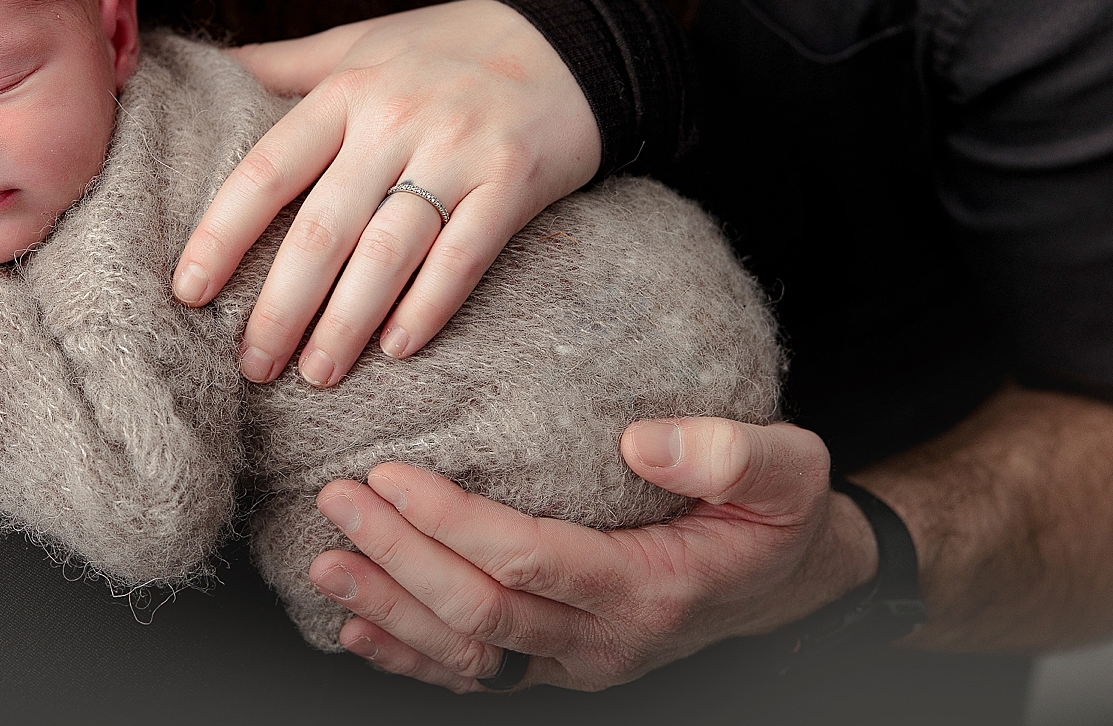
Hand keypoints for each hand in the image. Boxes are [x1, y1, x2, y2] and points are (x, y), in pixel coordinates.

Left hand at [174, 0, 600, 386]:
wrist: (570, 37)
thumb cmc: (445, 47)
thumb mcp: (358, 43)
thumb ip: (283, 66)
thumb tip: (203, 75)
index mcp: (346, 92)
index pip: (267, 170)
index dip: (222, 233)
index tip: (188, 291)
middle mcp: (395, 120)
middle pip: (323, 227)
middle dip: (281, 305)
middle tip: (252, 365)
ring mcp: (458, 150)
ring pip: (388, 251)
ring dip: (346, 322)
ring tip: (315, 374)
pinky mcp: (513, 180)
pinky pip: (465, 254)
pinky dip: (429, 305)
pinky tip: (397, 348)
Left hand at [305, 418, 877, 692]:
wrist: (788, 581)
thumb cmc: (777, 515)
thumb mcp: (787, 469)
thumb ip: (729, 453)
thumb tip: (643, 439)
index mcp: (649, 589)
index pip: (529, 559)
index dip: (453, 523)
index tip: (393, 474)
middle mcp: (603, 639)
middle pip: (482, 611)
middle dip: (400, 558)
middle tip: (338, 499)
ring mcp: (575, 661)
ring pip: (467, 655)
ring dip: (389, 612)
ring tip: (325, 566)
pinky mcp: (554, 662)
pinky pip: (474, 674)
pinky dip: (410, 657)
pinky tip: (358, 630)